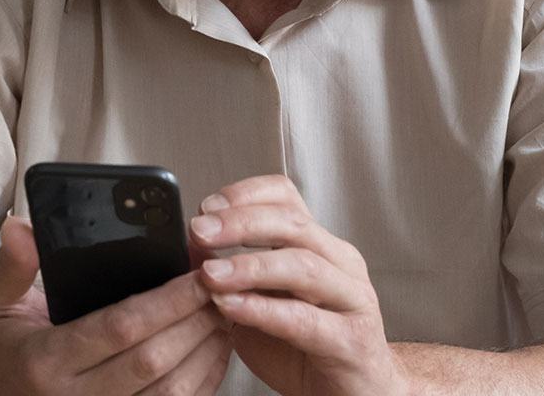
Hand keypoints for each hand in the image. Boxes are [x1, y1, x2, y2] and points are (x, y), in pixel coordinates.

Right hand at [0, 215, 233, 395]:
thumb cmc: (5, 348)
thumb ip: (11, 265)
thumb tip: (21, 228)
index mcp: (46, 362)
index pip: (119, 328)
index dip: (166, 303)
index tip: (199, 274)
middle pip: (154, 362)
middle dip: (196, 323)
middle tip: (225, 288)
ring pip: (171, 394)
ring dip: (207, 353)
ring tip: (226, 314)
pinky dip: (203, 383)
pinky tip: (214, 351)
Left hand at [189, 176, 406, 395]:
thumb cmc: (305, 349)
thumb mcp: (257, 303)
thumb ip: (230, 275)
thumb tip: (192, 247)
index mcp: (317, 245)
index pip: (286, 197)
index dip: (246, 195)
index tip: (207, 207)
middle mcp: (339, 263)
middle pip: (292, 223)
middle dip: (240, 224)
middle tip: (200, 231)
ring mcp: (351, 299)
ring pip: (302, 265)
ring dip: (249, 266)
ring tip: (211, 273)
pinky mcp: (351, 340)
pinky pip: (304, 319)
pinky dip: (263, 310)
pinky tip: (232, 306)